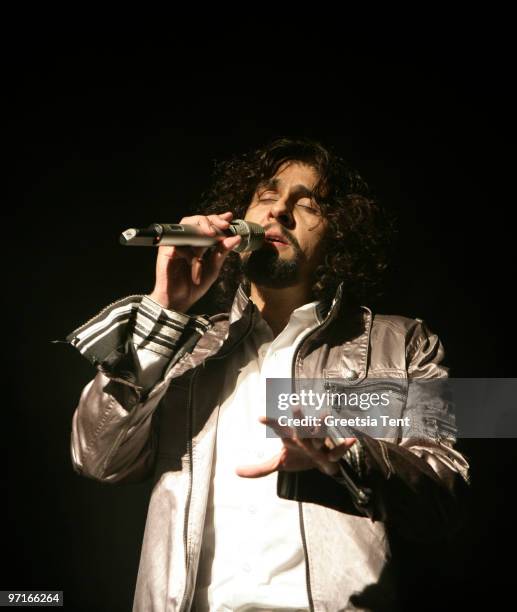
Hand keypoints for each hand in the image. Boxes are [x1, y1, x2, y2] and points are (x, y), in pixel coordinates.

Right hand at [148, 211, 240, 311]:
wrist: (179, 302)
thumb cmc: (194, 287)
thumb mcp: (214, 269)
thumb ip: (223, 252)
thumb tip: (236, 238)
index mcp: (198, 245)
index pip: (207, 226)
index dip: (217, 219)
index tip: (229, 218)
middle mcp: (186, 243)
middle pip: (196, 221)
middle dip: (211, 220)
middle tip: (224, 225)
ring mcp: (176, 246)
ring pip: (186, 226)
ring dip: (201, 227)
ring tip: (213, 234)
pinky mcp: (166, 252)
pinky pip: (181, 246)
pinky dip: (192, 255)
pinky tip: (198, 264)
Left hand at [235, 414, 356, 477]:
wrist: (320, 464)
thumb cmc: (298, 457)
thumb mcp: (279, 463)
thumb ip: (259, 468)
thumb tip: (236, 471)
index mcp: (291, 439)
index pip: (279, 429)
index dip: (271, 423)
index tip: (260, 417)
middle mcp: (304, 438)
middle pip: (300, 428)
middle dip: (299, 418)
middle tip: (295, 404)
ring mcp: (318, 445)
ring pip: (320, 435)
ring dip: (322, 426)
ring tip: (326, 414)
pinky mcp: (330, 455)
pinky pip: (338, 451)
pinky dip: (345, 446)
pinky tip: (352, 439)